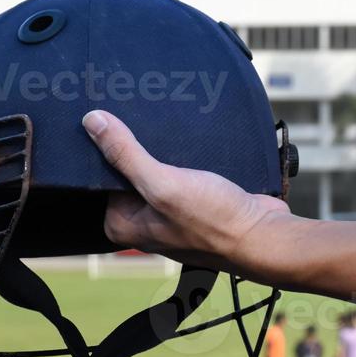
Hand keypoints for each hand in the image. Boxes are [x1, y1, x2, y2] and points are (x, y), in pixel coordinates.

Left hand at [82, 110, 291, 272]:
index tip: (114, 122)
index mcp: (122, 223)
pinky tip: (190, 142)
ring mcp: (169, 211)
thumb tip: (92, 122)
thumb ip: (126, 154)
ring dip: (164, 149)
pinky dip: (184, 156)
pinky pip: (180, 170)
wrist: (263, 234)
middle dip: (139, 147)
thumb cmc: (214, 221)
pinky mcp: (194, 200)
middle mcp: (143, 219)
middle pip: (129, 169)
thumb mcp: (163, 184)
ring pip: (156, 167)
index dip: (109, 148)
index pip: (102, 174)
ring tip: (171, 131)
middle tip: (147, 122)